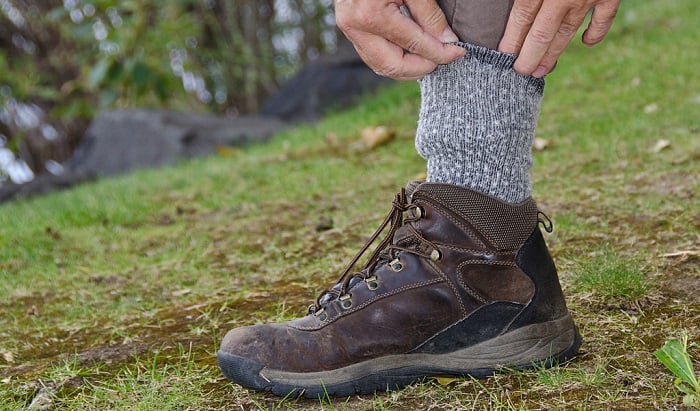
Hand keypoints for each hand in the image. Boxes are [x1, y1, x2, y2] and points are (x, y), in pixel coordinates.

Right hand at [334, 0, 465, 79]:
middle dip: (421, 68)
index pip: (413, 44)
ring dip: (407, 66)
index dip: (439, 52)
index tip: (458, 52)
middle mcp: (356, 27)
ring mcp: (349, 30)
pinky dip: (393, 57)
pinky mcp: (350, 29)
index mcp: (372, 14)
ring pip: (380, 65)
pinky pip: (373, 54)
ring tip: (429, 57)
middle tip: (442, 59)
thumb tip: (446, 41)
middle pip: (392, 66)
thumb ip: (429, 14)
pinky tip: (411, 52)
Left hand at [498, 0, 620, 76]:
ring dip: (553, 53)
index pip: (521, 19)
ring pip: (567, 31)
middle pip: (541, 34)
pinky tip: (587, 43)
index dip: (511, 41)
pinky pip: (603, 19)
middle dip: (529, 57)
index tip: (502, 58)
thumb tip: (514, 6)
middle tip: (520, 73)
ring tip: (541, 70)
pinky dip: (595, 33)